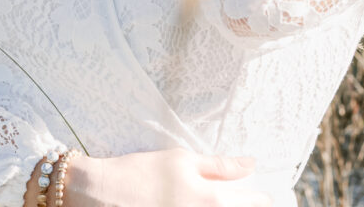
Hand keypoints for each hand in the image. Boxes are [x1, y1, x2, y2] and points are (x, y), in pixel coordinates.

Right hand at [64, 147, 272, 206]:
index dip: (261, 197)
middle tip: (235, 195)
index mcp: (213, 201)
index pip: (256, 204)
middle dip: (246, 204)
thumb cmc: (143, 172)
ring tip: (205, 198)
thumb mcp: (182, 160)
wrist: (103, 195)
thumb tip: (251, 164)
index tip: (260, 192)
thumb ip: (220, 166)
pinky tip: (192, 205)